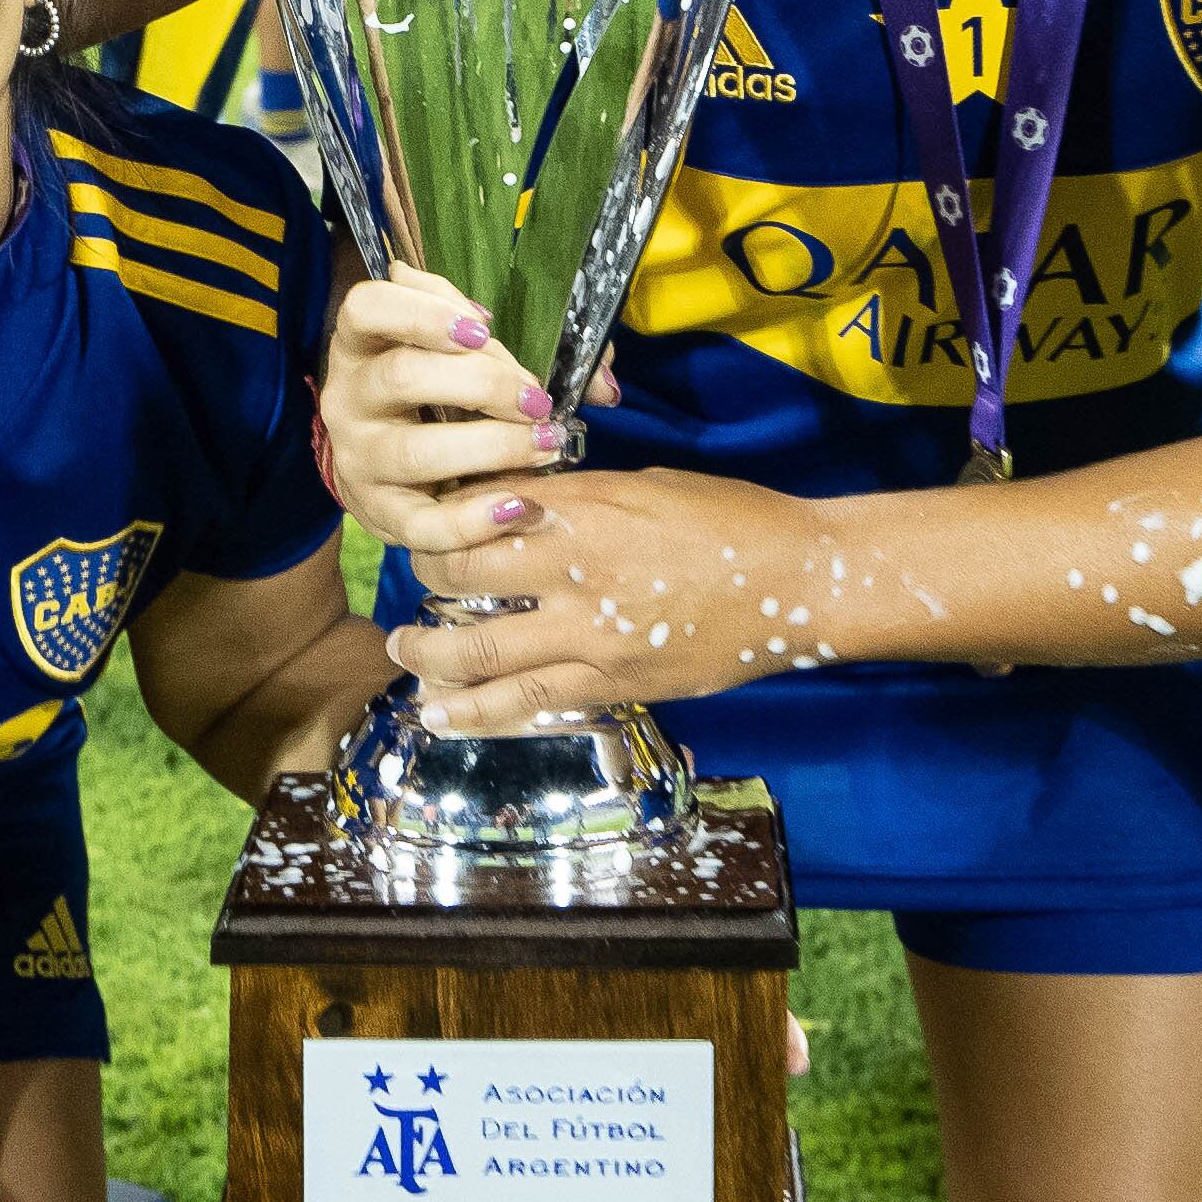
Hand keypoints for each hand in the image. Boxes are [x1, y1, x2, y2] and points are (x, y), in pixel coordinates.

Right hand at [319, 269, 562, 554]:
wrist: (389, 465)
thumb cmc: (439, 392)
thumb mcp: (463, 352)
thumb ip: (520, 347)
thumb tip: (604, 384)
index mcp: (362, 342)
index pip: (367, 308)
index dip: (422, 313)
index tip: (483, 328)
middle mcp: (347, 396)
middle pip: (402, 376)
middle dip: (482, 384)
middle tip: (537, 399)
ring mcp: (357, 458)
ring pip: (414, 451)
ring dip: (491, 447)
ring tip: (546, 443)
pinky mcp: (380, 513)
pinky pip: (422, 525)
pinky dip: (473, 521)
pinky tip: (520, 506)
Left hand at [392, 464, 840, 732]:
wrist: (798, 580)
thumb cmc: (730, 518)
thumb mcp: (641, 485)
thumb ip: (574, 500)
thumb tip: (517, 508)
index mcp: (580, 506)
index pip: (474, 510)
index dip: (441, 518)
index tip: (432, 520)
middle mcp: (571, 569)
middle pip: (458, 578)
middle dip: (424, 581)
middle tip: (414, 585)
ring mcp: (588, 634)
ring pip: (475, 653)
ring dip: (427, 657)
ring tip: (403, 655)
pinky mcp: (612, 682)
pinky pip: (525, 703)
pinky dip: (473, 712)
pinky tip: (441, 715)